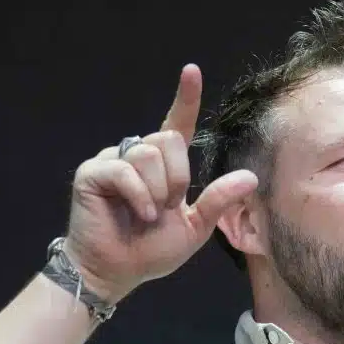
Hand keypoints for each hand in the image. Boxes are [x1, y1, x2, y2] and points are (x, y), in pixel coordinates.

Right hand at [63, 64, 258, 302]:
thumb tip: (250, 177)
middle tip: (165, 207)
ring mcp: (112, 162)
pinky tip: (138, 214)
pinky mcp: (92, 173)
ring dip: (157, 191)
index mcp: (162, 166)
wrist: (116, 272)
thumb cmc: (150, 251)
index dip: (185, 98)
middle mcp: (136, 156)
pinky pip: (125, 171)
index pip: (176, 125)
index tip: (192, 71)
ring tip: (148, 214)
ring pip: (148, 155)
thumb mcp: (194, 227)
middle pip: (168, 141)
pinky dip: (138, 196)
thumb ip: (218, 201)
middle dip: (176, 179)